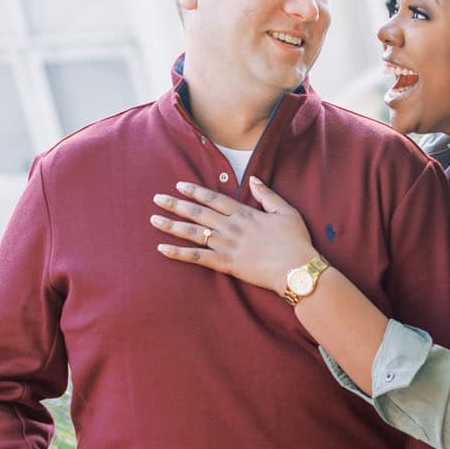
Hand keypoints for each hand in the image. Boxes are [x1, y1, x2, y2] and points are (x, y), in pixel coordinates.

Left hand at [151, 179, 317, 292]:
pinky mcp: (225, 264)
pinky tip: (162, 248)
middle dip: (176, 204)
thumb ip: (268, 195)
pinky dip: (178, 253)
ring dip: (172, 225)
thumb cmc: (295, 241)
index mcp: (244, 213)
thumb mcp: (286, 211)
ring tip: (154, 219)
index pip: (213, 199)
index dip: (195, 191)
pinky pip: (196, 257)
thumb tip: (254, 179)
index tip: (179, 186)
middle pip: (197, 213)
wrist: (296, 269)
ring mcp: (226, 245)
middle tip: (157, 198)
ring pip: (193, 233)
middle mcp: (231, 227)